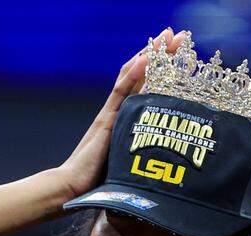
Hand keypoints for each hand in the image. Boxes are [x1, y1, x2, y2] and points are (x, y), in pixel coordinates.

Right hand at [53, 28, 188, 200]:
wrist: (71, 188)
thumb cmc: (98, 184)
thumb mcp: (128, 167)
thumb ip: (142, 158)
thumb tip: (168, 165)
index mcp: (121, 119)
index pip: (141, 84)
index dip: (158, 66)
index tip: (175, 50)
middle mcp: (116, 111)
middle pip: (138, 73)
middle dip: (159, 52)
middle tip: (179, 33)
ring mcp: (111, 113)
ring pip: (132, 76)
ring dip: (151, 54)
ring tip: (168, 36)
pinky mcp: (107, 121)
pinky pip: (123, 92)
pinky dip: (135, 74)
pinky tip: (148, 59)